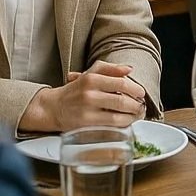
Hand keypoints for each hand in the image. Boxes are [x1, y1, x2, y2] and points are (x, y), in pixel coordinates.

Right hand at [19, 61, 146, 132]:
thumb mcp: (91, 72)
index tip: (141, 93)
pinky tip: (125, 122)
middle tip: (141, 106)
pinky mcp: (85, 126)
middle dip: (137, 105)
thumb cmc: (76, 89)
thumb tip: (130, 69)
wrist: (52, 107)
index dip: (136, 89)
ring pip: (117, 117)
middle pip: (122, 102)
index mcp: (92, 79)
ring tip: (136, 115)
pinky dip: (121, 125)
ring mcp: (86, 112)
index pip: (122, 83)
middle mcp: (89, 95)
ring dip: (132, 117)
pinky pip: (109, 127)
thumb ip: (111, 69)